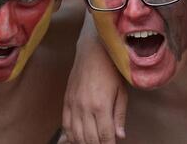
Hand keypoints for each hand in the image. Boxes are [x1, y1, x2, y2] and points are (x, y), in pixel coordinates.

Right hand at [62, 17, 126, 143]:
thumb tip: (120, 135)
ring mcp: (73, 104)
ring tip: (91, 143)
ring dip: (83, 143)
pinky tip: (76, 139)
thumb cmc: (110, 71)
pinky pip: (65, 124)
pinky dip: (70, 135)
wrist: (92, 52)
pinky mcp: (66, 100)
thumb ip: (120, 115)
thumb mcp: (121, 93)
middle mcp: (85, 107)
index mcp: (101, 106)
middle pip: (89, 138)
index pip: (105, 136)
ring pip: (75, 134)